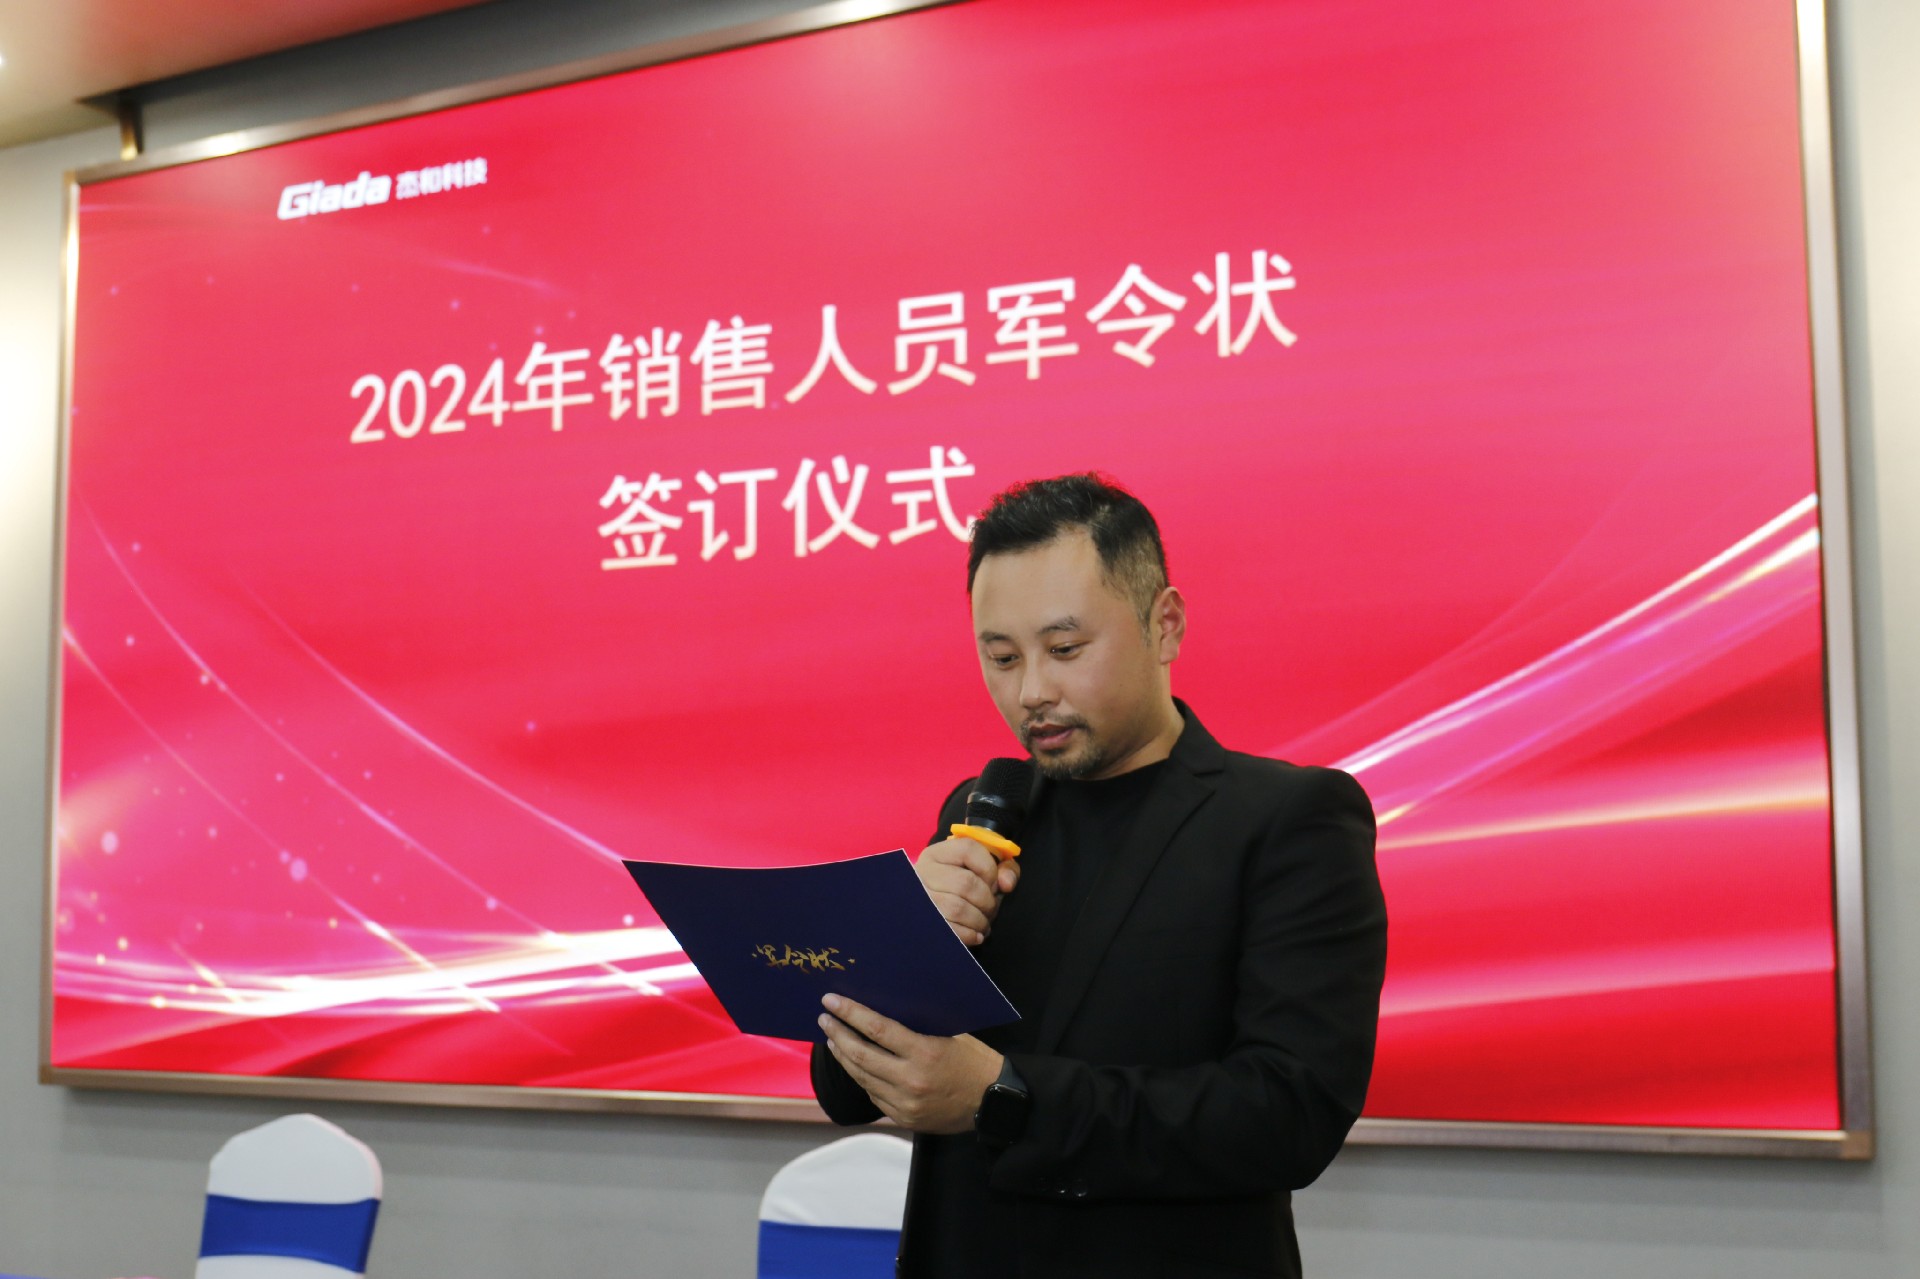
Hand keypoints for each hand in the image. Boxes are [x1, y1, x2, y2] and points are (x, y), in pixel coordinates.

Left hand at [819, 994, 1002, 1133]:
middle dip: (838, 1034)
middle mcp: (911, 1080)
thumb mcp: (950, 1034)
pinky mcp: (903, 1118)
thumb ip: (917, 1027)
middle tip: (824, 1019)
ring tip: (832, 1039)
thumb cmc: (973, 1060)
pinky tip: (853, 1064)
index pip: (877, 1030)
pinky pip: (874, 1094)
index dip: (851, 1014)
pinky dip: (861, 1077)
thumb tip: (883, 1010)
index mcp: (925, 1053)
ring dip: (844, 1057)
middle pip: (861, 1055)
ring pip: (862, 1077)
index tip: (831, 1001)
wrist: (993, 1102)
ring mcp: (905, 1103)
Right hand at [915, 835, 1020, 945]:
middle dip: (987, 901)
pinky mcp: (923, 922)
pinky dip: (969, 935)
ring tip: (983, 924)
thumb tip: (1007, 884)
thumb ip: (1005, 870)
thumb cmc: (964, 891)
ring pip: (957, 908)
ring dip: (979, 921)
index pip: (968, 849)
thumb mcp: (984, 872)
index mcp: (938, 854)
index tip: (995, 885)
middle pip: (965, 883)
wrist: (936, 912)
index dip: (989, 869)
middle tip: (991, 910)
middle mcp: (923, 872)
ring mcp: (921, 898)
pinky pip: (949, 930)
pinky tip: (975, 936)